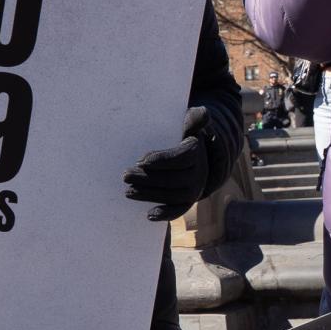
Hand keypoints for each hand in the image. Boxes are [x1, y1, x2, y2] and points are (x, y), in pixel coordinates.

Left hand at [122, 106, 214, 221]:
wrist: (195, 152)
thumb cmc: (184, 134)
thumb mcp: (189, 123)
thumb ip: (194, 119)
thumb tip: (204, 114)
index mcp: (196, 152)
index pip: (181, 158)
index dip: (162, 160)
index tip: (142, 160)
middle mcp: (199, 173)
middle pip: (173, 178)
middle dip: (148, 178)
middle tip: (125, 175)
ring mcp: (194, 189)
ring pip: (172, 195)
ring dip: (149, 194)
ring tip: (128, 191)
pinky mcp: (187, 200)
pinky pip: (178, 209)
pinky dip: (165, 213)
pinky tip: (149, 215)